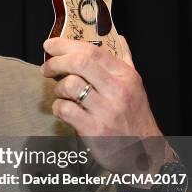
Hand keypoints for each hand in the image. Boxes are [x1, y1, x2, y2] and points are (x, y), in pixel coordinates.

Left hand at [42, 37, 166, 172]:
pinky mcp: (94, 129)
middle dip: (56, 62)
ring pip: (70, 85)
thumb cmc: (135, 117)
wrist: (144, 154)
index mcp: (126, 76)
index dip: (66, 45)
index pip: (92, 51)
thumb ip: (125, 60)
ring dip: (58, 87)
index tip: (50, 45)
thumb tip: (118, 38)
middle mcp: (118, 90)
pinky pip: (66, 110)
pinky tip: (62, 109)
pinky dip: (58, 107)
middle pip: (79, 63)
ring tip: (61, 93)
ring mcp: (106, 110)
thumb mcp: (135, 86)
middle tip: (46, 68)